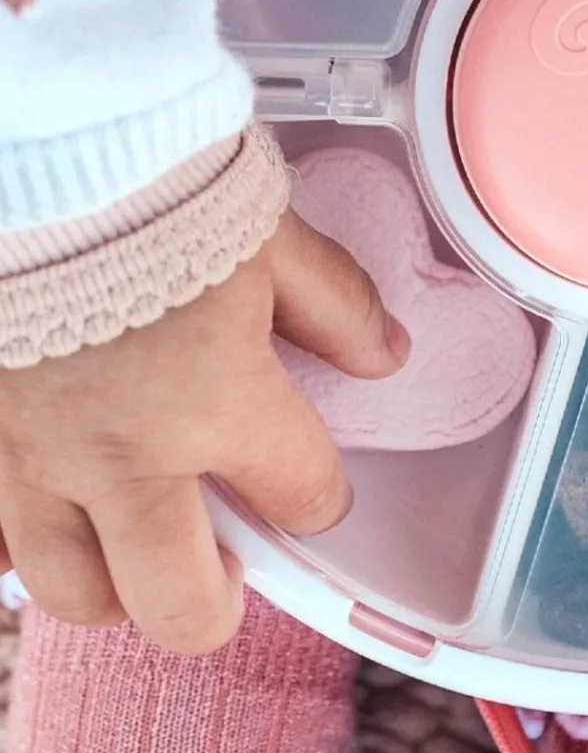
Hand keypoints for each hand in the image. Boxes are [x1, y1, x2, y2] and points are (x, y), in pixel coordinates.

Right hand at [0, 210, 408, 653]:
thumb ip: (338, 307)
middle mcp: (125, 458)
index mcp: (220, 405)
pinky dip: (29, 545)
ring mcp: (32, 460)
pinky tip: (55, 508)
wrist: (29, 146)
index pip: (302, 499)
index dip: (320, 501)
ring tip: (138, 548)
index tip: (312, 489)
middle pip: (179, 606)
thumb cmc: (146, 183)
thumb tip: (387, 357)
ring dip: (120, 589)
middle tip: (224, 572)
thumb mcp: (268, 235)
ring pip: (76, 596)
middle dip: (215, 606)